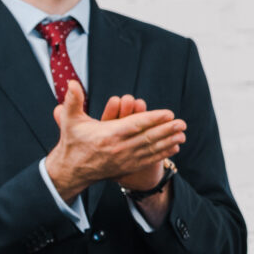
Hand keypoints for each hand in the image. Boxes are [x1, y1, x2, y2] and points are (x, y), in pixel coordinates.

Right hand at [44, 81, 185, 201]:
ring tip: (183, 134)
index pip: (135, 124)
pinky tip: (175, 147)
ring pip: (151, 149)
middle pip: (148, 137)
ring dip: (169, 141)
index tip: (169, 114)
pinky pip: (149, 159)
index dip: (153, 119)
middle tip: (183, 123)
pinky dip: (163, 154)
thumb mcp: (70, 120)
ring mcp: (125, 159)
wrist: (72, 171)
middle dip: (167, 130)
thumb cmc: (73, 142)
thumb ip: (72, 101)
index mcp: (108, 134)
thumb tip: (72, 83)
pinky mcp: (127, 167)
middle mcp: (119, 147)